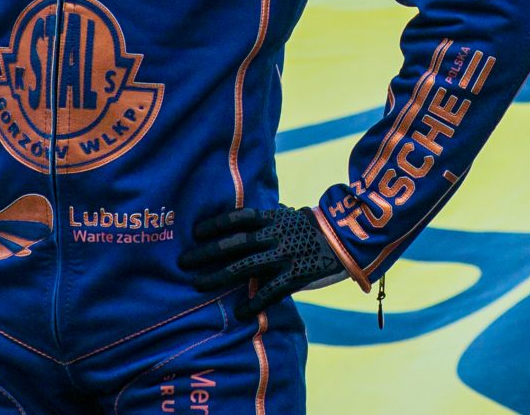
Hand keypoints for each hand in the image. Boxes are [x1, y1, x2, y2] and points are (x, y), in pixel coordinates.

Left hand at [178, 204, 344, 321]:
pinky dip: (253, 303)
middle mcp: (274, 235)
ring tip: (198, 285)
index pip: (237, 218)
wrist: (346, 239)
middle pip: (234, 244)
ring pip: (245, 266)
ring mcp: (284, 256)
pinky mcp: (295, 276)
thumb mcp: (290, 216)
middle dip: (206, 253)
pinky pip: (270, 292)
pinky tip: (239, 313)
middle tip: (183, 261)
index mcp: (272, 218)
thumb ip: (268, 219)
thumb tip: (247, 220)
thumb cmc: (313, 228)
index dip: (215, 225)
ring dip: (218, 276)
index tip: (195, 232)